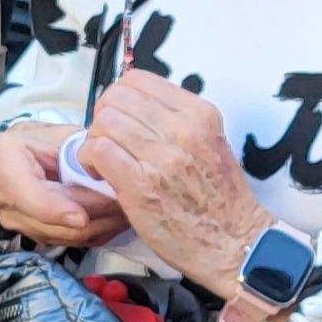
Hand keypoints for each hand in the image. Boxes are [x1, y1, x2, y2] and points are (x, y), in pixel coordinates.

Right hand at [0, 122, 131, 247]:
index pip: (27, 194)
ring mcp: (10, 218)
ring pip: (61, 235)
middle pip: (49, 220)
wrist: (20, 153)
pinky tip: (114, 223)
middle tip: (125, 207)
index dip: (54, 209)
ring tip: (125, 214)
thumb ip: (77, 152)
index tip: (82, 217)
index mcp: (0, 159)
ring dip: (97, 227)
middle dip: (90, 216)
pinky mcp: (27, 233)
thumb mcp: (58, 134)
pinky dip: (92, 234)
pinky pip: (65, 241)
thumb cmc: (42, 138)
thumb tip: (106, 171)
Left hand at [76, 71, 278, 302]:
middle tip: (107, 139)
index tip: (120, 116)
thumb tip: (139, 110)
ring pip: (104, 121)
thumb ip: (179, 122)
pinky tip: (99, 174)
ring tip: (103, 160)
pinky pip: (98, 150)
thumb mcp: (212, 143)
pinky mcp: (141, 185)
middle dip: (102, 116)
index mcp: (199, 114)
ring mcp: (162, 157)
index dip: (119, 96)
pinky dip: (89, 160)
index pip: (139, 79)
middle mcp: (182, 129)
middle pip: (117, 97)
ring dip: (94, 140)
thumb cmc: (220, 202)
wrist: (232, 242)